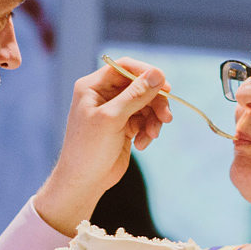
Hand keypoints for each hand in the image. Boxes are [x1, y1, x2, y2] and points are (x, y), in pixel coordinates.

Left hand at [34, 58, 172, 235]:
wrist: (84, 182)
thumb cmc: (89, 149)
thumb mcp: (113, 118)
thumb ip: (136, 95)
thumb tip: (159, 74)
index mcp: (93, 86)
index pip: (124, 67)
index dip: (146, 73)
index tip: (165, 86)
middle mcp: (104, 95)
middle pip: (140, 86)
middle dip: (155, 101)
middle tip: (166, 117)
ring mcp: (115, 111)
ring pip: (146, 104)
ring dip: (154, 119)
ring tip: (152, 136)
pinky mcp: (124, 126)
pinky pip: (145, 120)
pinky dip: (148, 130)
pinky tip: (142, 144)